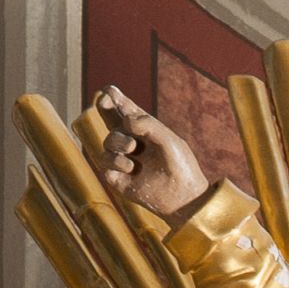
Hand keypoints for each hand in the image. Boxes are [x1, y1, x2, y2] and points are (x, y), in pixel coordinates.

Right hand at [95, 86, 209, 218]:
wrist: (184, 197)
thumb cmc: (180, 166)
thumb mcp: (168, 139)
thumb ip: (147, 124)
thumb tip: (124, 121)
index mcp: (144, 129)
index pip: (126, 109)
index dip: (115, 97)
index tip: (109, 90)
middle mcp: (132, 142)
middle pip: (109, 118)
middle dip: (104, 106)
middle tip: (104, 100)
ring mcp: (124, 160)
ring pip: (107, 141)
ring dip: (117, 140)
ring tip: (133, 148)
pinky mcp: (118, 178)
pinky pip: (105, 163)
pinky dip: (116, 161)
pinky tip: (132, 167)